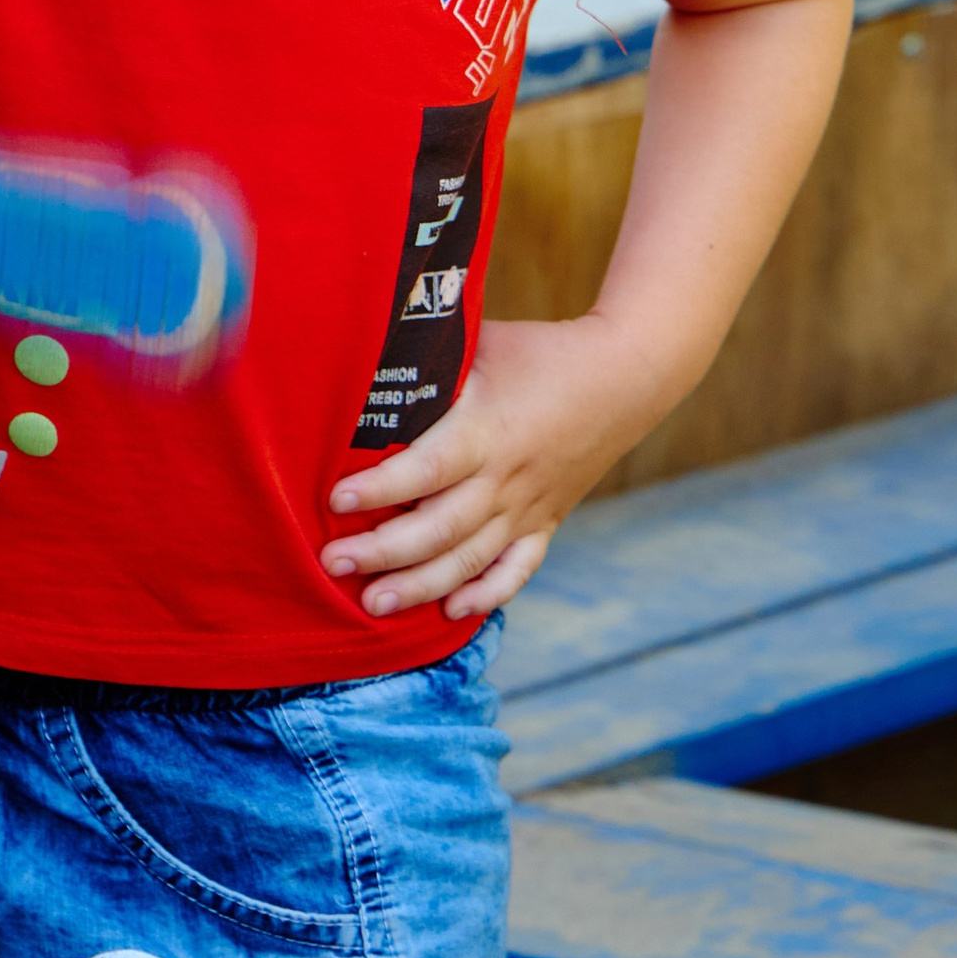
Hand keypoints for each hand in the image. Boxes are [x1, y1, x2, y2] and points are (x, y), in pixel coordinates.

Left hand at [320, 314, 657, 622]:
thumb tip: (361, 361)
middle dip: (383, 552)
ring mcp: (528, 507)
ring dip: (420, 586)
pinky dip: (487, 595)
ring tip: (373, 604)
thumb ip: (427, 364)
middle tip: (332, 564)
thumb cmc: (537, 352)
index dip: (381, 489)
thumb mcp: (478, 345)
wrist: (624, 377)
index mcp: (486, 431)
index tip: (336, 499)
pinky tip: (451, 612)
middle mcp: (505, 478)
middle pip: (440, 528)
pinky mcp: (546, 521)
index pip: (427, 469)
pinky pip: (516, 569)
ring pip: (470, 560)